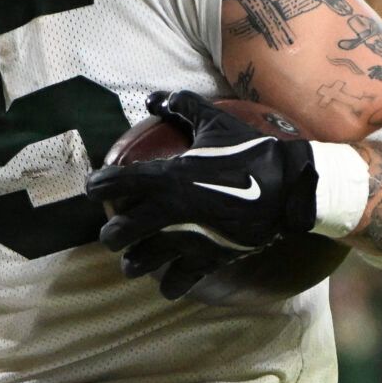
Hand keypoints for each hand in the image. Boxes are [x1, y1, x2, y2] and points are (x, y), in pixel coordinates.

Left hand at [85, 91, 319, 298]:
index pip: (116, 183)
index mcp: (167, 176)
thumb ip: (182, 106)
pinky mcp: (207, 259)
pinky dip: (170, 285)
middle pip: (119, 232)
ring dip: (134, 262)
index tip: (93, 190)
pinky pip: (178, 282)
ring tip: (134, 261)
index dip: (98, 186)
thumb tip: (155, 97)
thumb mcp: (214, 122)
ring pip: (141, 262)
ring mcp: (186, 239)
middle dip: (111, 234)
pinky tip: (167, 284)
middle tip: (112, 233)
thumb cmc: (249, 152)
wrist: (288, 188)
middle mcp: (169, 211)